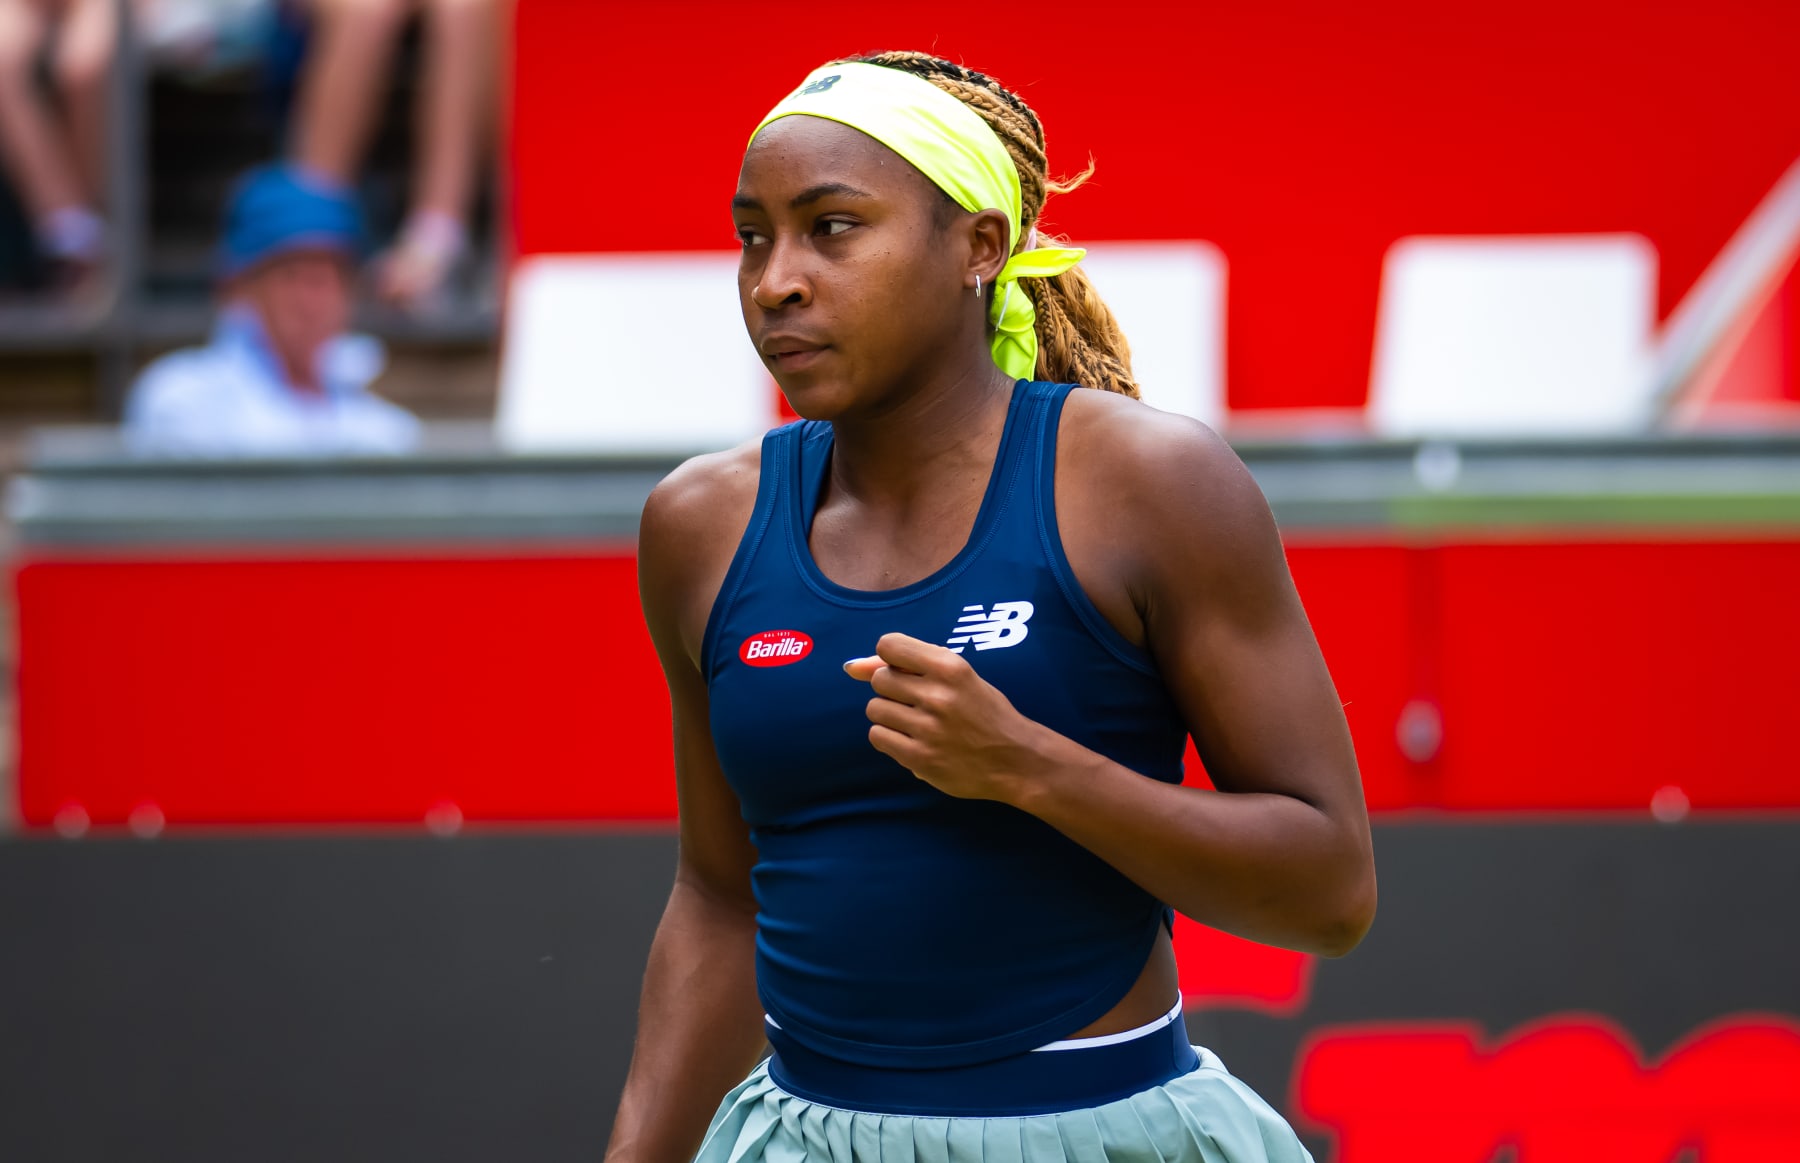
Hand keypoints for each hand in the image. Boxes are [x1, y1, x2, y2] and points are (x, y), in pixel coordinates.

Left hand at [844, 632, 1047, 801]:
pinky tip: (912, 740)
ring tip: (916, 723)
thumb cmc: (984, 712)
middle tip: (917, 702)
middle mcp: (939, 695)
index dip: (889, 658)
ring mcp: (929, 729)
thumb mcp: (957, 676)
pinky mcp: (920, 758)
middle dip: (891, 689)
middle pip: (879, 679)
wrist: (1015, 759)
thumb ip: (905, 664)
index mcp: (951, 667)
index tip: (905, 672)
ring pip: (874, 709)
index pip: (889, 645)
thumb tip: (851, 667)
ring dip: (889, 715)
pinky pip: (878, 736)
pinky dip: (890, 738)